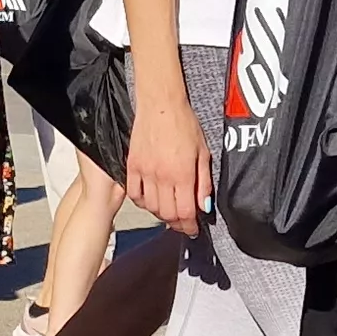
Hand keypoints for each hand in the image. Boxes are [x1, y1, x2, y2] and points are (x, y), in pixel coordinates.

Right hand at [125, 87, 210, 232]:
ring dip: (161, 214)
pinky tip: (151, 199)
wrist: (161, 105)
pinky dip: (143, 202)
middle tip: (182, 223)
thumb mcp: (203, 153)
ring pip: (151, 207)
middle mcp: (163, 177)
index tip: (193, 230)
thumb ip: (204, 182)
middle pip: (168, 214)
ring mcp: (145, 172)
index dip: (190, 226)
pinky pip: (135, 194)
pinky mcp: (132, 166)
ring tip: (168, 211)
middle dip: (177, 223)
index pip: (186, 212)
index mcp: (183, 174)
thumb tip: (204, 206)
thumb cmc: (185, 124)